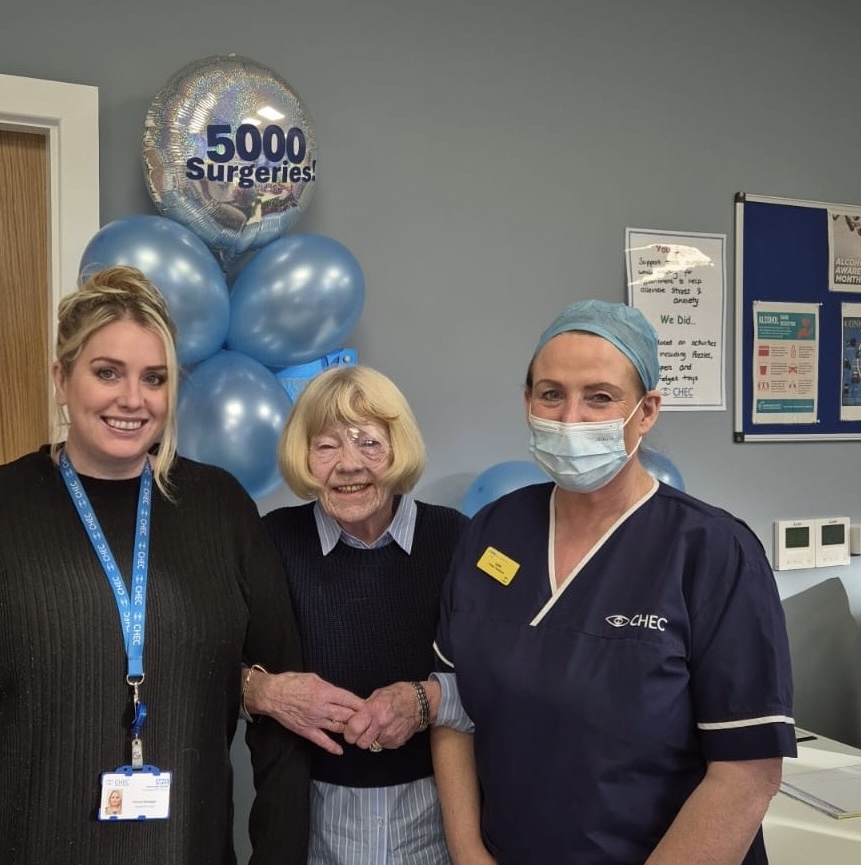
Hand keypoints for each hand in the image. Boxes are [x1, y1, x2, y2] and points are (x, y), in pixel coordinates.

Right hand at [246, 670, 364, 754]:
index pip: (349, 699)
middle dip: (359, 717)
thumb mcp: (314, 677)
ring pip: (338, 728)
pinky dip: (332, 747)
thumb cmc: (292, 682)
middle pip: (347, 714)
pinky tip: (341, 751)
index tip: (369, 707)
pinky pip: (322, 741)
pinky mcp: (306, 730)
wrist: (272, 694)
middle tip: (369, 720)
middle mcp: (323, 707)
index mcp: (325, 692)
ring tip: (359, 732)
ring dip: (349, 730)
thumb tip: (339, 694)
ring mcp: (315, 721)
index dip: (361, 704)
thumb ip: (328, 687)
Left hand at [343, 681, 421, 750]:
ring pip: (372, 745)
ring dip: (372, 739)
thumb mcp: (378, 694)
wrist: (420, 702)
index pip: (353, 729)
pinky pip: (383, 745)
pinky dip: (383, 740)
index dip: (349, 731)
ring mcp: (390, 735)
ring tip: (378, 727)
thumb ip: (365, 707)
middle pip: (361, 743)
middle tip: (363, 730)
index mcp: (374, 710)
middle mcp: (381, 724)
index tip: (350, 729)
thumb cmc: (399, 694)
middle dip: (359, 738)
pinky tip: (388, 729)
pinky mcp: (397, 742)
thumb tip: (353, 716)